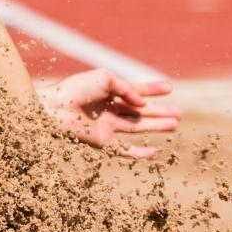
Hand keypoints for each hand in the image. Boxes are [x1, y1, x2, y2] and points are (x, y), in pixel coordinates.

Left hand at [39, 69, 180, 158]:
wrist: (53, 110)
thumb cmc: (74, 89)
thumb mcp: (105, 79)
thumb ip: (127, 89)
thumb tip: (143, 104)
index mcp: (107, 92)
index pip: (134, 90)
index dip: (152, 89)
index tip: (170, 88)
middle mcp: (108, 110)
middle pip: (139, 112)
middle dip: (159, 112)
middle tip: (179, 114)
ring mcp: (106, 127)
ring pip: (137, 127)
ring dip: (156, 126)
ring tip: (175, 125)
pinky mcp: (102, 143)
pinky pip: (124, 150)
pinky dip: (139, 153)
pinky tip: (154, 152)